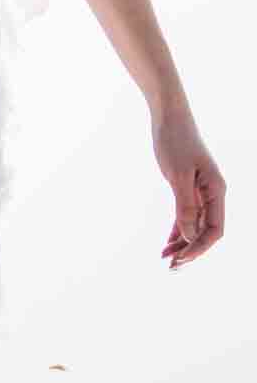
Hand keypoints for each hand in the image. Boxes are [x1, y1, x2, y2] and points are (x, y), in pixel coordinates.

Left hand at [153, 106, 225, 268]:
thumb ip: (185, 206)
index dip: (199, 247)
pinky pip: (185, 214)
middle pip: (206, 231)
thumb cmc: (174, 141)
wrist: (168, 115)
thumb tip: (189, 235)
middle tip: (171, 267)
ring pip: (195, 225)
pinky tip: (167, 243)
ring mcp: (201, 191)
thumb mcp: (178, 175)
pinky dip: (177, 229)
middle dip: (190, 250)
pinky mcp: (187, 187)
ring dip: (181, 242)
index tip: (180, 259)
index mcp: (217, 192)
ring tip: (165, 259)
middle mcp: (213, 194)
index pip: (215, 230)